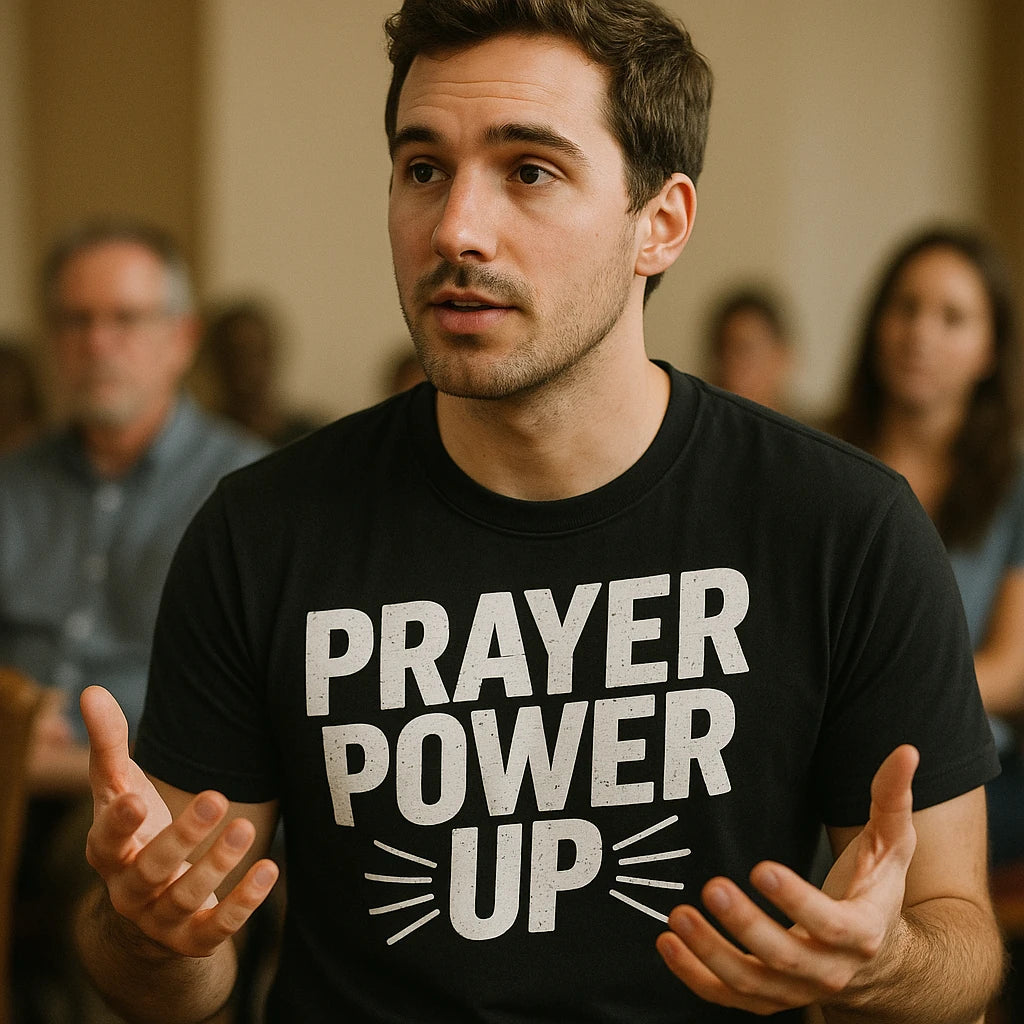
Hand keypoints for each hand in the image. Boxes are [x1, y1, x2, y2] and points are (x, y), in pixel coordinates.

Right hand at [80, 685, 278, 957]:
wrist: (148, 907)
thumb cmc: (136, 830)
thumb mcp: (119, 789)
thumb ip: (108, 743)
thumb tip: (91, 690)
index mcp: (107, 853)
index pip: (105, 841)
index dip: (118, 823)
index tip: (135, 796)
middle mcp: (129, 890)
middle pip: (151, 869)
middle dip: (182, 836)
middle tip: (216, 797)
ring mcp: (162, 917)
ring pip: (185, 897)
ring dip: (217, 865)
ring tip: (244, 828)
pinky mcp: (195, 937)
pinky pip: (217, 929)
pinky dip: (243, 902)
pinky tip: (270, 869)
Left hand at [655, 745, 918, 1013]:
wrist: (876, 959)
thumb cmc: (876, 891)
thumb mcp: (892, 845)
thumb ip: (893, 799)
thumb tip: (907, 751)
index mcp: (862, 932)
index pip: (831, 924)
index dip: (796, 900)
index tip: (760, 868)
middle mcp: (830, 971)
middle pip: (785, 957)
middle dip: (746, 925)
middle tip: (711, 887)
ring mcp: (795, 989)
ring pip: (750, 983)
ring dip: (710, 953)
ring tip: (677, 916)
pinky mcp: (767, 996)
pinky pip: (727, 996)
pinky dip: (694, 976)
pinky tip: (666, 942)